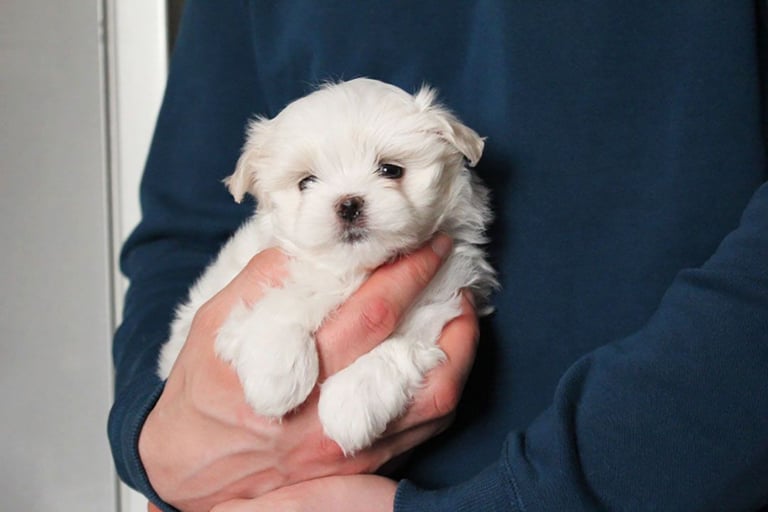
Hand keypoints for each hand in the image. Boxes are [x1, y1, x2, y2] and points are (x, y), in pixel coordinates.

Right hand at [139, 235, 478, 511]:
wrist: (191, 471)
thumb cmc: (200, 396)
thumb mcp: (213, 328)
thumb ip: (261, 284)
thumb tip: (312, 248)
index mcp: (286, 375)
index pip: (366, 314)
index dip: (403, 272)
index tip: (422, 244)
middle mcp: (324, 418)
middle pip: (401, 347)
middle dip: (432, 290)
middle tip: (443, 256)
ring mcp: (349, 448)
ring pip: (431, 400)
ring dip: (458, 347)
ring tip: (462, 310)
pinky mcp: (360, 465)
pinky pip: (423, 431)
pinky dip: (445, 389)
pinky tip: (446, 359)